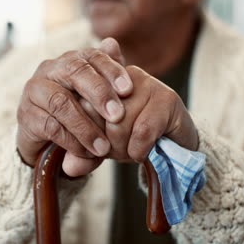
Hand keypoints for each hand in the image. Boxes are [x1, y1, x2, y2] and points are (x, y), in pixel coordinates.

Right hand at [16, 38, 132, 167]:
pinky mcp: (26, 115)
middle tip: (118, 116)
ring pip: (61, 102)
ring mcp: (35, 91)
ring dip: (85, 127)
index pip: (92, 56)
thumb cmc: (81, 113)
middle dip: (99, 93)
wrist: (49, 141)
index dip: (112, 70)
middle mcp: (50, 69)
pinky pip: (50, 126)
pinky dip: (71, 141)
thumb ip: (108, 75)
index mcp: (72, 60)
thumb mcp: (99, 98)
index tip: (129, 90)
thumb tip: (112, 43)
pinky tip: (86, 152)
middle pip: (75, 71)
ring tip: (104, 147)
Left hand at [64, 65, 198, 175]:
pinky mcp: (167, 97)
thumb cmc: (133, 141)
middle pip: (98, 113)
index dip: (87, 134)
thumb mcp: (102, 148)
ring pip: (120, 123)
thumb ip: (83, 155)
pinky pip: (142, 131)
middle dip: (106, 144)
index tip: (98, 148)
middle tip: (118, 152)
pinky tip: (143, 153)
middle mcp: (122, 76)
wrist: (175, 146)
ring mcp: (146, 83)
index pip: (81, 105)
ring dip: (124, 149)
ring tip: (132, 151)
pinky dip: (139, 150)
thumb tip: (69, 167)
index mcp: (102, 81)